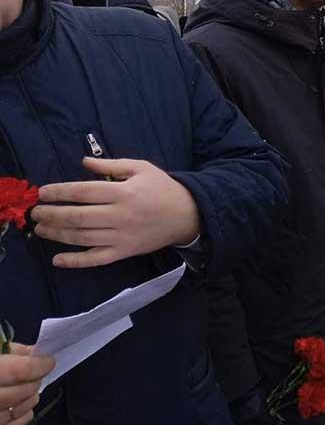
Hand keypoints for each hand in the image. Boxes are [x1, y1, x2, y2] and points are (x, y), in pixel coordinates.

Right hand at [0, 344, 54, 424]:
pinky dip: (22, 417)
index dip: (38, 365)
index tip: (48, 360)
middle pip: (20, 392)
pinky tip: (20, 408)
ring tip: (31, 389)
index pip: (18, 371)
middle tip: (39, 374)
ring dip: (30, 399)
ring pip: (18, 412)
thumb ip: (8, 350)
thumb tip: (34, 352)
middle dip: (34, 381)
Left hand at [32, 157, 200, 267]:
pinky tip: (58, 260)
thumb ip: (111, 165)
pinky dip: (75, 262)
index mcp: (123, 192)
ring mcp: (121, 236)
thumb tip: (83, 162)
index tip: (43, 193)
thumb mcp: (141, 168)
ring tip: (41, 229)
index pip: (83, 192)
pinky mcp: (124, 252)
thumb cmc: (162, 188)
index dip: (60, 192)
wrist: (187, 214)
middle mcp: (119, 215)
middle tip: (35, 213)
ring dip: (57, 234)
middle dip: (52, 215)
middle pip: (77, 217)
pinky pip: (96, 259)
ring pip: (82, 238)